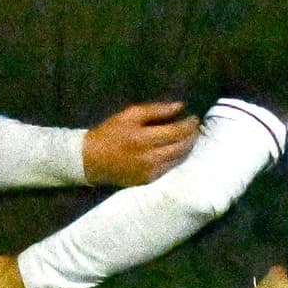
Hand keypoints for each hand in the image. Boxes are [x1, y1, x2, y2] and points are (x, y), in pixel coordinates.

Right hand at [80, 100, 198, 186]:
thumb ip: (157, 110)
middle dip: (192, 136)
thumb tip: (180, 106)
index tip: (195, 118)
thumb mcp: (130, 115)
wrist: (92, 160)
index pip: (177, 132)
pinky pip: (170, 168)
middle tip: (196, 128)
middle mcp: (149, 158)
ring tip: (190, 137)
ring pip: (179, 159)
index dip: (189, 125)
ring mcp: (150, 172)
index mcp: (143, 138)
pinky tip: (177, 150)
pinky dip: (176, 158)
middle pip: (182, 147)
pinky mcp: (149, 181)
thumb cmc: (111, 133)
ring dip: (187, 148)